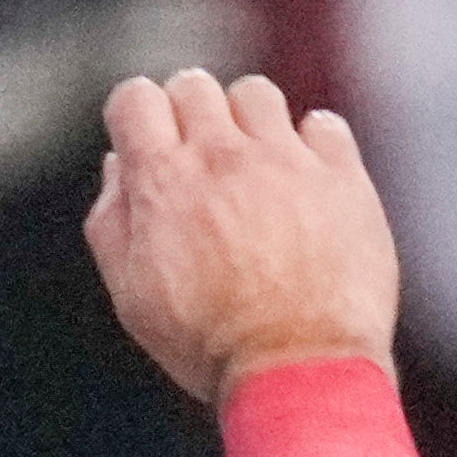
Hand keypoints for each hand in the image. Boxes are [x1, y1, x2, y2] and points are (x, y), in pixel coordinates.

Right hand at [87, 70, 399, 400]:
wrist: (300, 372)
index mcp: (162, 182)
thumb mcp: (133, 297)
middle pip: (194, 85)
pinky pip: (324, 124)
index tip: (153, 148)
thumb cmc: (211, 346)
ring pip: (256, 94)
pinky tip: (308, 182)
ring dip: (250, 122)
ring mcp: (286, 161)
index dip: (138, 118)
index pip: (134, 97)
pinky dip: (314, 143)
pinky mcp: (342, 178)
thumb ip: (113, 222)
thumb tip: (119, 166)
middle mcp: (223, 157)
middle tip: (204, 165)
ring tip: (258, 171)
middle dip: (191, 115)